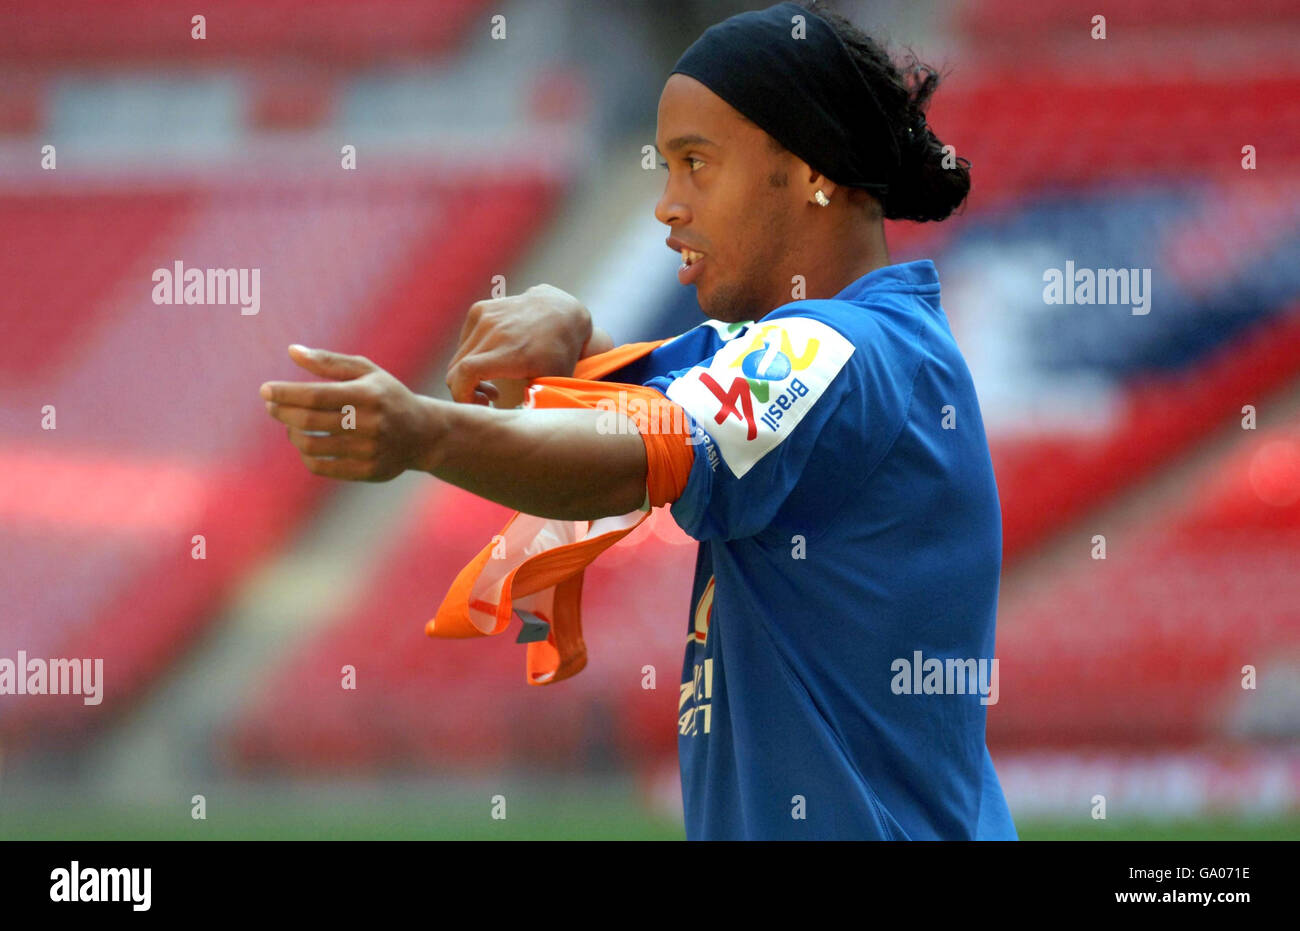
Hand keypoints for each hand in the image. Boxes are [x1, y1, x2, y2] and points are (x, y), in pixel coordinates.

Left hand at [260, 345, 439, 481]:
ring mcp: (369, 450)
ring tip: (290, 424)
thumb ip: (329, 362)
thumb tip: (292, 351)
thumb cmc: (387, 396)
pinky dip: (306, 455)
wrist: (424, 434)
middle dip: (282, 412)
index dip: (285, 393)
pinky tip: (305, 443)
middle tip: (271, 406)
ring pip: (311, 445)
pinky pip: (322, 467)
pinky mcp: (367, 471)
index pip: (315, 395)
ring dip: (292, 433)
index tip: (265, 390)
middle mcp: (370, 424)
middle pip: (309, 421)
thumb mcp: (366, 371)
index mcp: (368, 395)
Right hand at [445, 283, 593, 404]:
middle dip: (465, 390)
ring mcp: (485, 317)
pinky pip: (463, 342)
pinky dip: (469, 355)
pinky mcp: (480, 310)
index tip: (477, 405)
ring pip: (458, 357)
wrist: (560, 311)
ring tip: (491, 381)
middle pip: (456, 370)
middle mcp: (494, 332)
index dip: (461, 394)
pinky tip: (490, 360)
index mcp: (511, 353)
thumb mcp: (554, 381)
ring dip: (467, 374)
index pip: (465, 373)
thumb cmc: (559, 352)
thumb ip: (535, 404)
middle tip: (486, 398)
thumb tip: (522, 429)